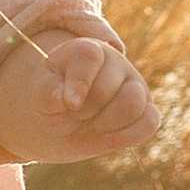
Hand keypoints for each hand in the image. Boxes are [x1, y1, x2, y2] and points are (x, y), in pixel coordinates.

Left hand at [0, 33, 156, 163]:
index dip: (80, 83)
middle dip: (85, 111)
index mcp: (87, 50)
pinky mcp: (146, 109)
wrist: (62, 118)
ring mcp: (134, 84)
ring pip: (133, 104)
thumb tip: (68, 100)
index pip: (89, 57)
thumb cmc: (51, 99)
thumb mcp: (40, 94)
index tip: (69, 104)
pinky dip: (129, 136)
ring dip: (106, 124)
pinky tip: (108, 139)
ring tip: (91, 125)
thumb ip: (48, 92)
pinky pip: (150, 122)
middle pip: (106, 89)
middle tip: (73, 114)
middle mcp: (115, 62)